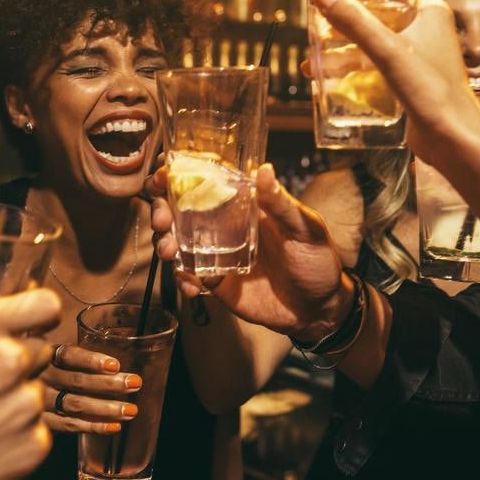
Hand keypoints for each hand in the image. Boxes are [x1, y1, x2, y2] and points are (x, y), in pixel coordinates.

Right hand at [0, 270, 57, 479]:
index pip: (44, 305)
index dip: (36, 313)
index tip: (26, 323)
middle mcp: (10, 363)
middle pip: (38, 350)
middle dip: (14, 360)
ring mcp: (24, 408)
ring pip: (35, 392)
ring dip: (13, 399)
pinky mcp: (32, 449)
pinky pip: (35, 432)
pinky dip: (14, 437)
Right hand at [41, 343, 138, 434]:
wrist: (7, 390)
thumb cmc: (42, 363)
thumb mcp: (48, 345)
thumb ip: (72, 346)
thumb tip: (111, 344)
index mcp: (45, 354)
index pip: (69, 356)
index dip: (92, 361)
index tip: (115, 366)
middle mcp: (40, 377)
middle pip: (77, 381)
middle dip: (109, 384)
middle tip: (135, 383)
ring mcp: (39, 401)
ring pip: (75, 405)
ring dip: (106, 408)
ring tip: (131, 410)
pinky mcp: (41, 421)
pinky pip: (69, 425)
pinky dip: (93, 426)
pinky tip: (114, 426)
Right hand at [150, 163, 352, 343]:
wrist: (318, 309)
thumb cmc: (317, 261)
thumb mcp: (305, 228)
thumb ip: (282, 204)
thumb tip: (264, 169)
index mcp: (245, 204)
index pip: (207, 179)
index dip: (180, 172)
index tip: (163, 173)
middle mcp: (225, 224)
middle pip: (181, 209)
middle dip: (161, 209)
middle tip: (162, 218)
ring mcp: (217, 253)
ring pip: (178, 241)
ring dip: (166, 243)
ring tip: (170, 252)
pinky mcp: (216, 282)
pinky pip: (189, 277)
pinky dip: (183, 280)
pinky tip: (193, 287)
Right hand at [309, 0, 479, 179]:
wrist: (453, 140)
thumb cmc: (431, 91)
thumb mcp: (387, 50)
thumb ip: (353, 20)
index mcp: (431, 11)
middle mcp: (426, 30)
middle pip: (382, 11)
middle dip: (350, 17)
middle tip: (321, 21)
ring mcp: (417, 56)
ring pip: (375, 41)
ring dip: (345, 47)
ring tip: (313, 60)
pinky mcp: (409, 80)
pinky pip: (376, 66)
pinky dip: (353, 69)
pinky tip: (327, 80)